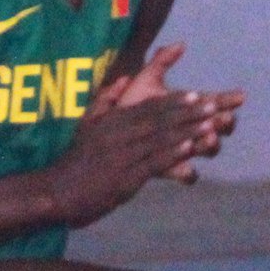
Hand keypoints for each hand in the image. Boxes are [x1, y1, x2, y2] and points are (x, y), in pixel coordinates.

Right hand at [49, 87, 231, 227]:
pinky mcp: (124, 177)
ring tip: (211, 125)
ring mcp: (122, 155)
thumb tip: (123, 79)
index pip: (149, 108)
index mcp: (112, 122)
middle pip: (160, 120)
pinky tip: (190, 148)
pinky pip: (152, 162)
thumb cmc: (73, 161)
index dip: (175, 102)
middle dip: (189, 113)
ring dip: (188, 131)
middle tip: (214, 107)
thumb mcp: (86, 124)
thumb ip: (105, 100)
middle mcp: (119, 134)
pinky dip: (173, 154)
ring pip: (160, 139)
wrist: (56, 191)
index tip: (198, 96)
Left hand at [94, 45, 242, 181]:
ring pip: (205, 150)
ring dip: (210, 145)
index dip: (229, 101)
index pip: (215, 104)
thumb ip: (161, 62)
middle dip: (224, 124)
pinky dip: (188, 171)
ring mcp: (181, 149)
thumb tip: (179, 43)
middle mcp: (190, 130)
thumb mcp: (145, 81)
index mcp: (188, 109)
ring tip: (210, 140)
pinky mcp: (169, 168)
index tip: (240, 96)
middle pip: (217, 128)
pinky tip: (188, 167)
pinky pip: (186, 174)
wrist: (107, 135)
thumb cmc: (131, 105)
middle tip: (226, 119)